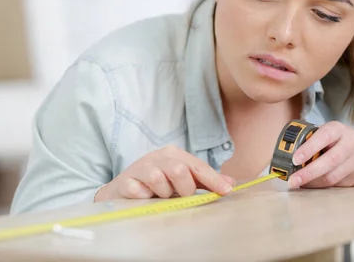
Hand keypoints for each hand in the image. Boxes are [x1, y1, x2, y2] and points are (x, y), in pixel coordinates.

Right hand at [95, 145, 234, 199]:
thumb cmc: (156, 185)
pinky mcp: (126, 181)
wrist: (123, 189)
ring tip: (159, 196)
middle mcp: (157, 157)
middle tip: (180, 196)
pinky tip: (144, 197)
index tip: (226, 191)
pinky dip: (145, 197)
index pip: (197, 166)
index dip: (213, 179)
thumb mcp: (180, 180)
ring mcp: (140, 167)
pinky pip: (140, 191)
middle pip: (180, 171)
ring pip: (159, 179)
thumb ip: (204, 181)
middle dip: (184, 189)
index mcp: (174, 155)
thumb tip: (230, 183)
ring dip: (163, 194)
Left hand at [288, 121, 353, 188]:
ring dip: (314, 182)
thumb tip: (288, 153)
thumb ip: (314, 139)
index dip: (309, 148)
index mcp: (339, 129)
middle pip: (330, 161)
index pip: (324, 137)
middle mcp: (352, 143)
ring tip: (299, 183)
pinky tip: (313, 184)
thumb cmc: (343, 140)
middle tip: (292, 180)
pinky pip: (338, 184)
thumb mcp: (331, 133)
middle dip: (308, 173)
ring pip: (333, 176)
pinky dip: (322, 186)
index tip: (295, 159)